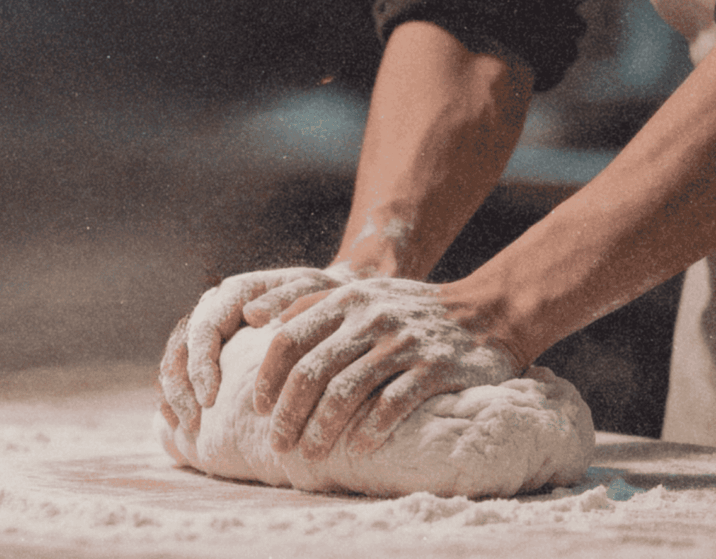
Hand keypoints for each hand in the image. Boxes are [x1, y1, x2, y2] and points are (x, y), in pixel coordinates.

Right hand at [157, 264, 371, 430]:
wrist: (330, 302)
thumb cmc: (324, 299)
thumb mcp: (314, 292)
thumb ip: (288, 298)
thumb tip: (252, 314)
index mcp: (235, 292)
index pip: (205, 328)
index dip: (201, 364)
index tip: (209, 399)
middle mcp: (215, 307)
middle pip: (181, 346)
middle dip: (181, 386)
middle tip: (192, 423)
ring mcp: (210, 330)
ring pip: (175, 360)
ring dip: (175, 395)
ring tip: (185, 429)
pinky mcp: (211, 351)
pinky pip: (182, 374)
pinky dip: (176, 398)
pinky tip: (179, 425)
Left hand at [253, 278, 519, 460]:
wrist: (488, 311)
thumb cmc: (411, 309)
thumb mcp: (363, 293)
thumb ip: (314, 304)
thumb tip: (259, 318)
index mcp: (347, 301)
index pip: (289, 339)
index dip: (268, 377)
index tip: (260, 408)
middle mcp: (370, 319)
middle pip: (311, 370)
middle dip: (288, 413)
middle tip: (278, 444)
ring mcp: (402, 343)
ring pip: (346, 391)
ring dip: (321, 429)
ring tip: (309, 454)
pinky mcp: (434, 368)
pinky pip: (393, 404)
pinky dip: (370, 430)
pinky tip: (356, 450)